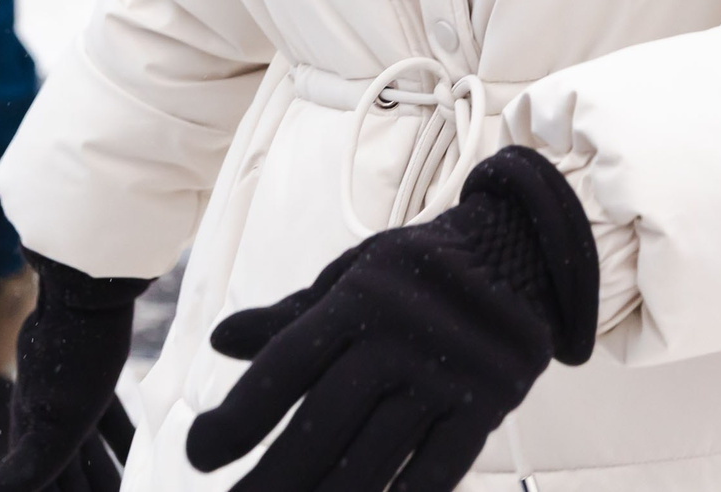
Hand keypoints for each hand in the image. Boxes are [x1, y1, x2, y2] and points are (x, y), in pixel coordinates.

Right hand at [0, 252, 147, 491]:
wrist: (85, 283)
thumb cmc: (74, 354)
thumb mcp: (58, 417)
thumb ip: (33, 463)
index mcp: (31, 437)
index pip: (43, 488)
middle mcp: (42, 420)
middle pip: (66, 477)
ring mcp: (66, 398)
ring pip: (86, 452)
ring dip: (104, 475)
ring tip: (131, 488)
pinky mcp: (90, 376)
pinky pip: (106, 419)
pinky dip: (121, 440)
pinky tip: (146, 447)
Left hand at [185, 146, 597, 491]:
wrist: (521, 251)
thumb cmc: (418, 272)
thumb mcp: (353, 276)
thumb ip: (290, 318)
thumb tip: (221, 341)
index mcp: (358, 301)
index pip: (286, 366)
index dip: (241, 415)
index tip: (200, 453)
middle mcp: (397, 337)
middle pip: (323, 421)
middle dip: (272, 476)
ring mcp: (445, 374)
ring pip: (374, 454)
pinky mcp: (486, 404)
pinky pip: (439, 467)